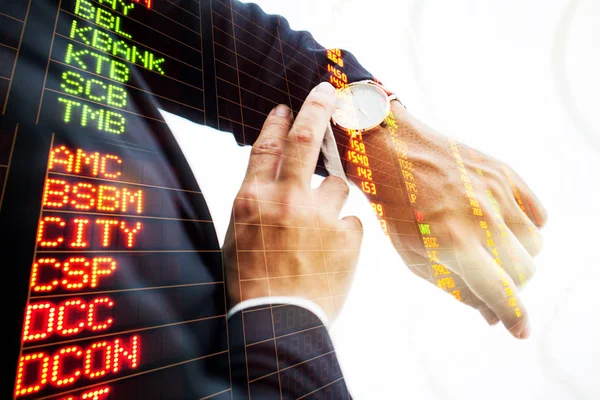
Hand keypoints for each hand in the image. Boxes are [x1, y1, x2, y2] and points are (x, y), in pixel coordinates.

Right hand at [223, 82, 362, 320]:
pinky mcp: (348, 236)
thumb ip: (258, 201)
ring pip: (337, 185)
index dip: (277, 122)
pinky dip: (342, 232)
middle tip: (326, 91)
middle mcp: (286, 200)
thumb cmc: (252, 280)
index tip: (287, 107)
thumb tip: (276, 180)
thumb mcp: (239, 234)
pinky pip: (350, 220)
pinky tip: (329, 255)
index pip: (266, 146)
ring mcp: (320, 216)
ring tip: (317, 233)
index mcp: (252, 199)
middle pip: (305, 140)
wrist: (278, 322)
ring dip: (330, 199)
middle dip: (316, 108)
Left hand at [362, 102, 546, 338]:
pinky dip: (527, 228)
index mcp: (453, 243)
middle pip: (525, 271)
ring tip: (492, 247)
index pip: (500, 291)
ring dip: (519, 256)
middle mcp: (481, 217)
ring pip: (536, 245)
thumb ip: (456, 288)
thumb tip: (491, 316)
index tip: (520, 330)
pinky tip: (502, 225)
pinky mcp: (505, 174)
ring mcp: (496, 192)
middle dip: (511, 284)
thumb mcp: (415, 257)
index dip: (513, 316)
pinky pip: (539, 215)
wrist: (393, 154)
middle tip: (490, 276)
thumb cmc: (399, 210)